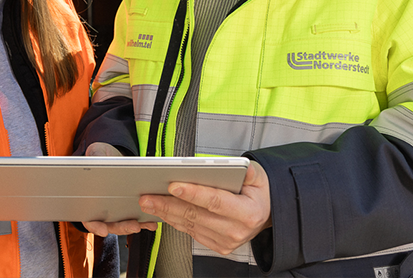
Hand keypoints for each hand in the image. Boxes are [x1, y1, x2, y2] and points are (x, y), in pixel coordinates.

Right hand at [80, 143, 158, 236]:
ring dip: (134, 225)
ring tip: (146, 223)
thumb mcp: (96, 152)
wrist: (114, 157)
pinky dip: (144, 221)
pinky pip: (136, 218)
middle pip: (110, 224)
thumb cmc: (101, 156)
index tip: (103, 230)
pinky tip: (152, 220)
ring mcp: (116, 210)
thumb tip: (96, 159)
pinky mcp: (129, 208)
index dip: (95, 225)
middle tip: (133, 226)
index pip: (89, 218)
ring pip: (124, 224)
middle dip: (121, 227)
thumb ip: (95, 155)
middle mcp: (102, 208)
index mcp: (89, 199)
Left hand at [138, 160, 270, 255]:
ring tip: (149, 201)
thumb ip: (248, 171)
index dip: (193, 193)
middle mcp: (236, 230)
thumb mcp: (259, 177)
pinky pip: (190, 232)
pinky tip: (162, 211)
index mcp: (248, 213)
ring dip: (166, 213)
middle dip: (169, 204)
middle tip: (148, 195)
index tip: (173, 185)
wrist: (265, 215)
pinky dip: (174, 221)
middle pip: (196, 215)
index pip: (215, 201)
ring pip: (189, 225)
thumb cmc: (259, 193)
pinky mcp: (216, 246)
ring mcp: (225, 242)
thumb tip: (236, 166)